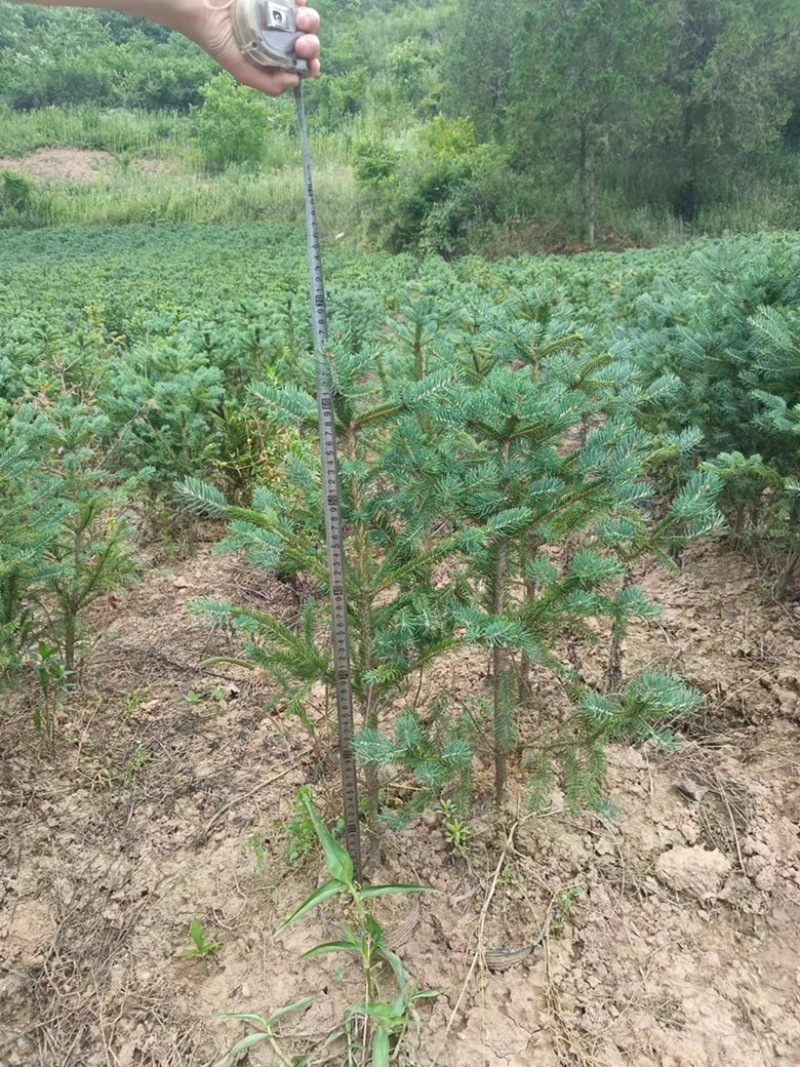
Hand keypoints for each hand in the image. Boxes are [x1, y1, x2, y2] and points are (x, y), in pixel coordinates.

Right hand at [182, 0, 320, 95]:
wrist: (202, 11)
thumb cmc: (220, 42)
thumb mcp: (242, 72)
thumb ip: (269, 84)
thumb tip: (295, 80)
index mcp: (277, 59)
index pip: (303, 65)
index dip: (310, 65)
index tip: (309, 63)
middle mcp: (282, 38)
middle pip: (310, 42)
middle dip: (311, 45)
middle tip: (300, 43)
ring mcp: (280, 15)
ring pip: (308, 19)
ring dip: (310, 21)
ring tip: (299, 19)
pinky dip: (302, 1)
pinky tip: (298, 3)